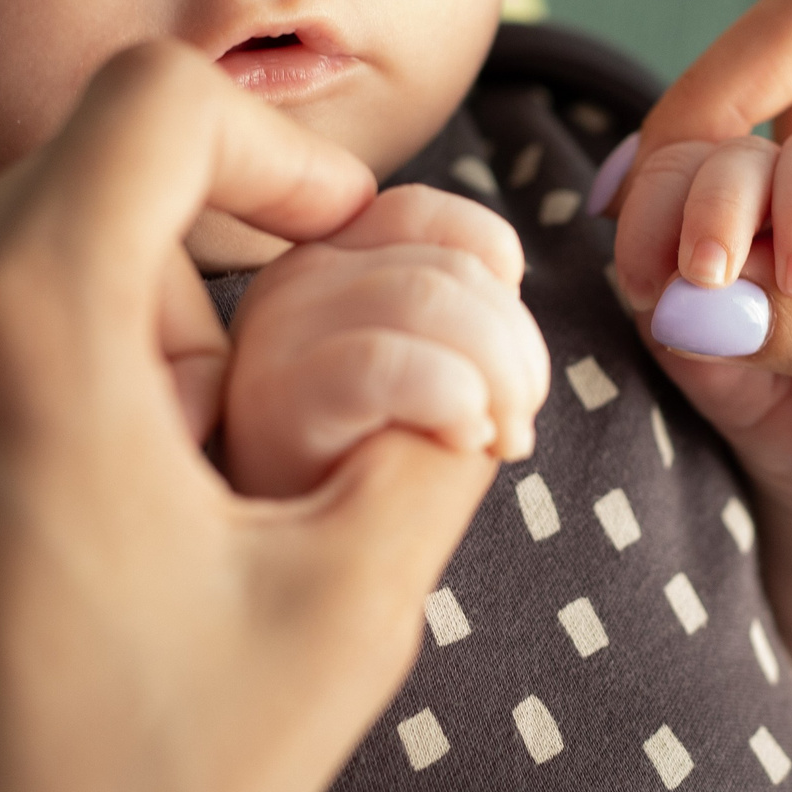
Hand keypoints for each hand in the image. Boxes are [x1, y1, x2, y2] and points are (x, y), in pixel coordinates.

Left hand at [0, 43, 500, 791]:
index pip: (150, 106)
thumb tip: (462, 337)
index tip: (320, 240)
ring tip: (88, 532)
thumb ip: (432, 429)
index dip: (268, 150)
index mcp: (24, 340)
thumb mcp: (349, 616)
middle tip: (216, 444)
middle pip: (49, 204)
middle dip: (164, 286)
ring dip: (42, 361)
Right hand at [222, 184, 550, 497]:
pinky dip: (453, 398)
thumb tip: (508, 276)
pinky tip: (462, 442)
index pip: (438, 219)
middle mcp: (291, 280)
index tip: (511, 365)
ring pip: (431, 300)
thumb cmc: (367, 477)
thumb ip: (460, 310)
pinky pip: (389, 364)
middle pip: (451, 267)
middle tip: (516, 425)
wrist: (293, 572)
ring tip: (497, 440)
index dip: (500, 284)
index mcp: (327, 257)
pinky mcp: (275, 398)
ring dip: (498, 377)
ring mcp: (274, 334)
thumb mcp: (425, 371)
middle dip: (517, 350)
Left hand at [606, 128, 791, 474]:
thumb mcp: (716, 373)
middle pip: (740, 154)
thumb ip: (702, 321)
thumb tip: (693, 288)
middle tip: (710, 272)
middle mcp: (773, 205)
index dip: (651, 207)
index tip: (645, 284)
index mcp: (703, 222)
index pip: (670, 171)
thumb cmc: (766, 409)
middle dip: (715, 203)